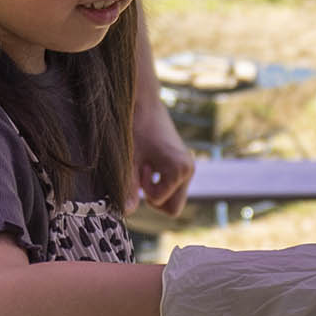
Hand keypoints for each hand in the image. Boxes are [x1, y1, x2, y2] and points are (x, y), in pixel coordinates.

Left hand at [130, 95, 193, 216]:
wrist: (143, 102)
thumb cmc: (134, 128)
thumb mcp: (128, 160)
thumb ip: (127, 188)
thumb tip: (126, 213)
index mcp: (180, 170)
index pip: (162, 203)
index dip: (145, 192)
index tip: (140, 169)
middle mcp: (189, 170)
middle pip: (173, 208)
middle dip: (154, 198)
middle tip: (142, 174)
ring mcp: (187, 167)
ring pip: (173, 198)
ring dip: (156, 190)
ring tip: (145, 167)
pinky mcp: (182, 163)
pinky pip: (173, 187)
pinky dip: (159, 182)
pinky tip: (150, 164)